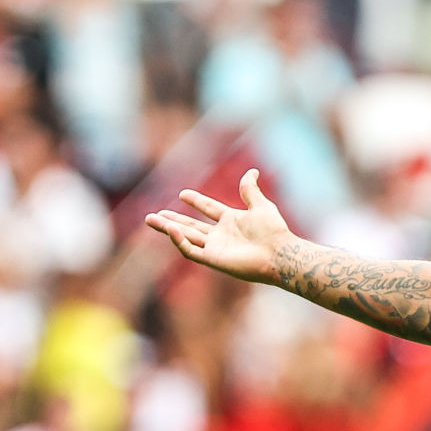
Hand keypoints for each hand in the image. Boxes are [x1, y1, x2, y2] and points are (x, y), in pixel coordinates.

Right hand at [146, 169, 295, 284]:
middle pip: (191, 226)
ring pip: (185, 237)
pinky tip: (170, 228)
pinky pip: (191, 250)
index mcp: (232, 221)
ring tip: (150, 220)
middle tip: (153, 214)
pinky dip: (179, 240)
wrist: (279, 253)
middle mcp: (221, 235)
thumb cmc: (274, 231)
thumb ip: (250, 190)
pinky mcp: (213, 260)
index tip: (182, 194)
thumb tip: (253, 171)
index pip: (209, 209)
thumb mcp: (261, 205)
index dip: (196, 201)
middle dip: (172, 220)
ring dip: (168, 229)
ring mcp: (216, 248)